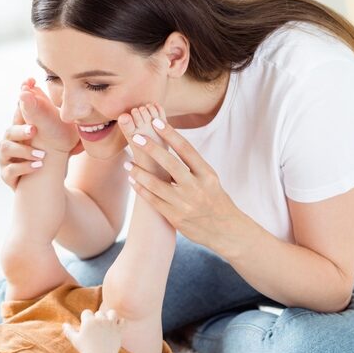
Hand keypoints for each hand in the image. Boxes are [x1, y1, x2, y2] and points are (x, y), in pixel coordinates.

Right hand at [0, 78, 82, 189]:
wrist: (43, 182)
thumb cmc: (51, 155)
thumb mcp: (60, 138)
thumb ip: (66, 125)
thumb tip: (84, 114)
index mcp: (22, 128)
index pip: (19, 111)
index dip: (22, 100)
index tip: (28, 88)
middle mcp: (10, 141)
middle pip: (9, 130)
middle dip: (21, 129)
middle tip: (34, 129)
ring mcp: (6, 158)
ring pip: (6, 149)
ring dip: (24, 151)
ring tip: (41, 155)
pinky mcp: (7, 175)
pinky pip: (10, 170)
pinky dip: (23, 168)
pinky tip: (38, 166)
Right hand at [62, 309, 122, 352]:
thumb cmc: (86, 350)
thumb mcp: (75, 340)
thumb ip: (69, 331)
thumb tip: (64, 325)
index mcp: (89, 321)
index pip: (87, 312)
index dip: (85, 319)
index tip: (86, 328)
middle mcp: (100, 320)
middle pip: (99, 313)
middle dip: (97, 319)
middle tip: (96, 330)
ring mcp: (111, 324)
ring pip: (112, 313)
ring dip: (110, 317)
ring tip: (107, 325)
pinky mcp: (119, 330)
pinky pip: (123, 321)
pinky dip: (120, 323)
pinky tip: (116, 328)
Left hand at [121, 105, 250, 253]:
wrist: (226, 231)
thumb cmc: (215, 200)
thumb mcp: (210, 180)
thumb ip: (193, 166)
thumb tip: (172, 145)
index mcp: (207, 174)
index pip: (186, 149)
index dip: (170, 134)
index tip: (155, 122)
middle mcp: (196, 187)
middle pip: (170, 163)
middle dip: (151, 149)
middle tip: (136, 137)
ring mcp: (185, 203)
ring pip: (156, 184)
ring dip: (139, 172)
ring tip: (127, 163)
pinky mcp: (175, 217)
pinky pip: (153, 200)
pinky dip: (141, 189)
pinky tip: (133, 180)